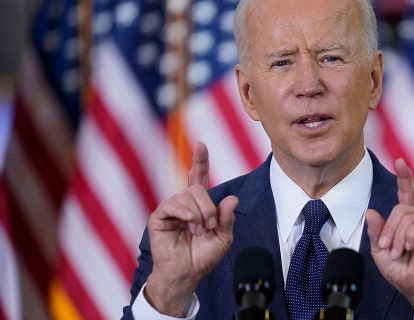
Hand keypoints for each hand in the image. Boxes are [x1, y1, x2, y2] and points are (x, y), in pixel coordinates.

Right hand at [145, 142, 237, 315]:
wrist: (186, 273)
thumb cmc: (203, 256)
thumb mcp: (223, 237)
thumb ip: (227, 218)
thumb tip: (232, 199)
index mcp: (199, 205)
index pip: (198, 177)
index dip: (200, 161)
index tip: (201, 145)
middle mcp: (184, 203)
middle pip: (197, 188)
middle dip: (209, 207)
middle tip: (210, 226)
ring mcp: (170, 209)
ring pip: (187, 196)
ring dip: (199, 214)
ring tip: (198, 231)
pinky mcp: (159, 217)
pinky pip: (173, 204)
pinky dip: (186, 214)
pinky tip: (189, 225)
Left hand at [366, 159, 413, 318]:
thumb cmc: (402, 271)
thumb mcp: (381, 251)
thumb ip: (377, 231)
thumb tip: (371, 211)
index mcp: (410, 220)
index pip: (407, 194)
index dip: (404, 177)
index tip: (400, 161)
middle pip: (400, 207)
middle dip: (389, 229)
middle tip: (389, 248)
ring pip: (406, 215)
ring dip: (398, 237)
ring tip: (401, 251)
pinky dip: (409, 237)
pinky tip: (411, 248)